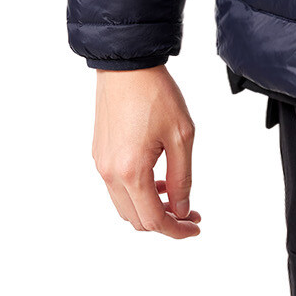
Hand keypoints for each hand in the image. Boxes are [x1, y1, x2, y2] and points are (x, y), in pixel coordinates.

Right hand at [92, 66, 201, 238]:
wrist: (127, 65)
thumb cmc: (155, 94)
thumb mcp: (181, 136)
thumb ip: (182, 178)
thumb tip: (181, 209)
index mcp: (131, 172)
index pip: (153, 220)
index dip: (177, 230)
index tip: (195, 226)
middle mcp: (110, 173)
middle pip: (137, 219)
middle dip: (165, 221)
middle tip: (190, 211)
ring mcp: (102, 164)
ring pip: (125, 206)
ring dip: (150, 207)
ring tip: (174, 192)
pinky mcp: (99, 154)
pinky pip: (117, 187)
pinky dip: (137, 192)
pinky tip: (156, 177)